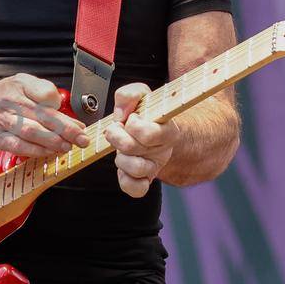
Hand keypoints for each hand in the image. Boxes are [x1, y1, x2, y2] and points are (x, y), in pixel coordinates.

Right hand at [0, 74, 89, 157]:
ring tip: (68, 146)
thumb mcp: (19, 83)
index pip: (46, 93)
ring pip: (32, 131)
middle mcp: (10, 101)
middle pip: (43, 115)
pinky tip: (48, 152)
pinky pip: (20, 146)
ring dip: (53, 141)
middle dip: (67, 129)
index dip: (60, 106)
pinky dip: (37, 151)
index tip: (73, 118)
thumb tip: (64, 111)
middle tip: (82, 138)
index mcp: (19, 84)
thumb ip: (41, 92)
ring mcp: (3, 120)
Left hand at [103, 83, 178, 197]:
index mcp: (167, 130)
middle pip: (132, 148)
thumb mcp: (141, 95)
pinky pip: (135, 189)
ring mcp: (154, 167)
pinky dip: (124, 179)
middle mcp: (163, 150)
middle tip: (118, 130)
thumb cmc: (147, 114)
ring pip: (134, 169)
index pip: (148, 133)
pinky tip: (123, 166)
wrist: (153, 129)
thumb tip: (121, 113)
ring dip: (120, 156)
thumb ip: (129, 94)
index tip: (132, 118)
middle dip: (117, 136)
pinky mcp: (145, 180)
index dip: (133, 125)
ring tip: (122, 148)